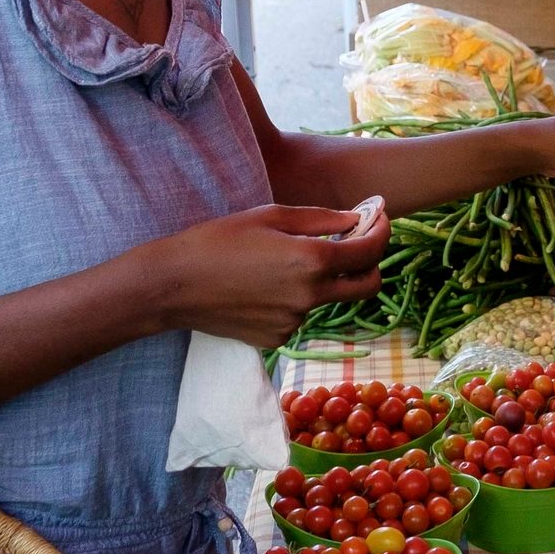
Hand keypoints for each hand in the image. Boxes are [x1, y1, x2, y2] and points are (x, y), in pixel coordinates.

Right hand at [152, 203, 389, 345]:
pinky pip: (301, 314)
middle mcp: (309, 297)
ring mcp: (294, 322)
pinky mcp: (277, 338)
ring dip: (324, 279)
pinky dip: (296, 298)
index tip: (378, 219)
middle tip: (357, 244)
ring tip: (285, 260)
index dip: (381, 232)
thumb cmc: (218, 240)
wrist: (173, 285)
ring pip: (329, 299)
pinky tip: (264, 284)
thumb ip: (322, 220)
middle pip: (366, 287)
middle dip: (371, 264)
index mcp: (311, 262)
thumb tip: (358, 220)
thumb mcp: (270, 215)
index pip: (369, 252)